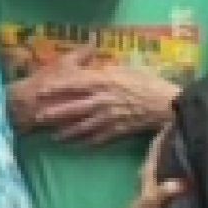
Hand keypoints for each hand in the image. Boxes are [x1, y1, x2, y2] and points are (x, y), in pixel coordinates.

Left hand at [8, 50, 178, 143]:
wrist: (168, 105)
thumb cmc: (150, 82)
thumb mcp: (129, 67)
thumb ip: (109, 67)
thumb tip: (96, 62)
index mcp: (105, 80)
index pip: (75, 83)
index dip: (57, 87)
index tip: (42, 90)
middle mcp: (103, 99)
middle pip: (73, 107)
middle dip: (54, 113)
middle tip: (38, 117)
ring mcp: (110, 117)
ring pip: (82, 125)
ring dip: (67, 131)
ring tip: (54, 136)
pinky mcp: (118, 131)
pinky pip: (98, 138)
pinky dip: (86, 142)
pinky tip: (77, 144)